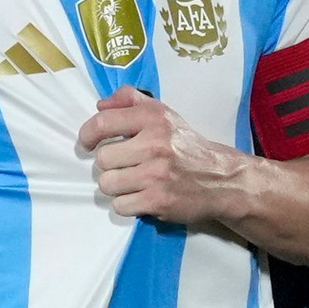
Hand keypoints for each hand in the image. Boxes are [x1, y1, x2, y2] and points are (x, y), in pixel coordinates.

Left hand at [77, 85, 241, 224]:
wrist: (221, 178)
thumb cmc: (185, 145)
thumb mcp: (163, 114)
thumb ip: (130, 101)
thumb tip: (100, 105)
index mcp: (153, 118)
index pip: (103, 123)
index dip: (87, 134)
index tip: (87, 142)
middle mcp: (154, 143)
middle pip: (102, 158)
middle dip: (109, 165)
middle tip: (125, 166)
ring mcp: (156, 174)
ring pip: (107, 184)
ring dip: (116, 186)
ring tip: (133, 182)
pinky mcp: (158, 200)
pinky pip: (120, 206)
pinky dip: (127, 204)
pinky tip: (142, 196)